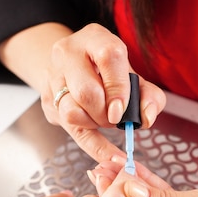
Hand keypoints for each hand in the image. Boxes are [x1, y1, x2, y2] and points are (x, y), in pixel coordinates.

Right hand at [42, 23, 165, 161]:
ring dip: (95, 123)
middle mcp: (68, 53)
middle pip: (86, 91)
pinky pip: (71, 129)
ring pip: (71, 111)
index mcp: (94, 38)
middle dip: (105, 113)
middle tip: (115, 117)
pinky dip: (95, 147)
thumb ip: (149, 95)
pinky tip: (111, 158)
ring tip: (103, 119)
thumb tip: (147, 117)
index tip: (122, 110)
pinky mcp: (47, 100)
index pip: (108, 58)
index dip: (118, 88)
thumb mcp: (133, 76)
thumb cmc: (109, 71)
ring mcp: (53, 76)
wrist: (74, 65)